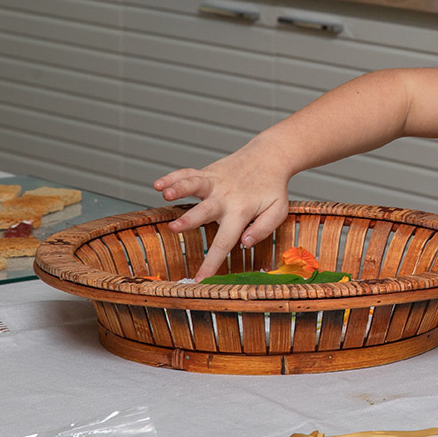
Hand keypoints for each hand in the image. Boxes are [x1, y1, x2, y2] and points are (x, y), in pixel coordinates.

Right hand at [153, 141, 291, 280]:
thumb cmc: (273, 187)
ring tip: (165, 193)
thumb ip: (264, 228)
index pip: (225, 241)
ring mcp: (215, 182)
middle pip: (205, 210)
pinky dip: (173, 176)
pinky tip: (158, 184)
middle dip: (189, 219)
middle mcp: (225, 196)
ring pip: (194, 184)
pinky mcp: (208, 172)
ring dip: (179, 188)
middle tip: (174, 228)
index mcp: (242, 211)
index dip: (211, 262)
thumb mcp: (278, 210)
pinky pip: (188, 173)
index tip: (199, 280)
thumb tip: (245, 242)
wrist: (269, 156)